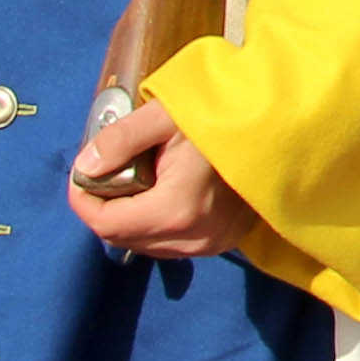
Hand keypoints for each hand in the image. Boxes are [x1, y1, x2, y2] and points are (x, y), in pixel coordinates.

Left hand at [69, 101, 252, 260]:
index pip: (106, 224)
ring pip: (144, 244)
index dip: (82, 200)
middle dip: (104, 206)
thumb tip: (84, 167)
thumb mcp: (167, 115)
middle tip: (106, 170)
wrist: (279, 129)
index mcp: (176, 209)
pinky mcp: (221, 243)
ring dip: (128, 217)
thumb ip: (120, 140)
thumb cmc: (225, 114)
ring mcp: (210, 245)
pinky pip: (169, 244)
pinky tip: (160, 192)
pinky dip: (153, 223)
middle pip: (121, 238)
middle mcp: (193, 238)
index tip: (80, 173)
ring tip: (136, 178)